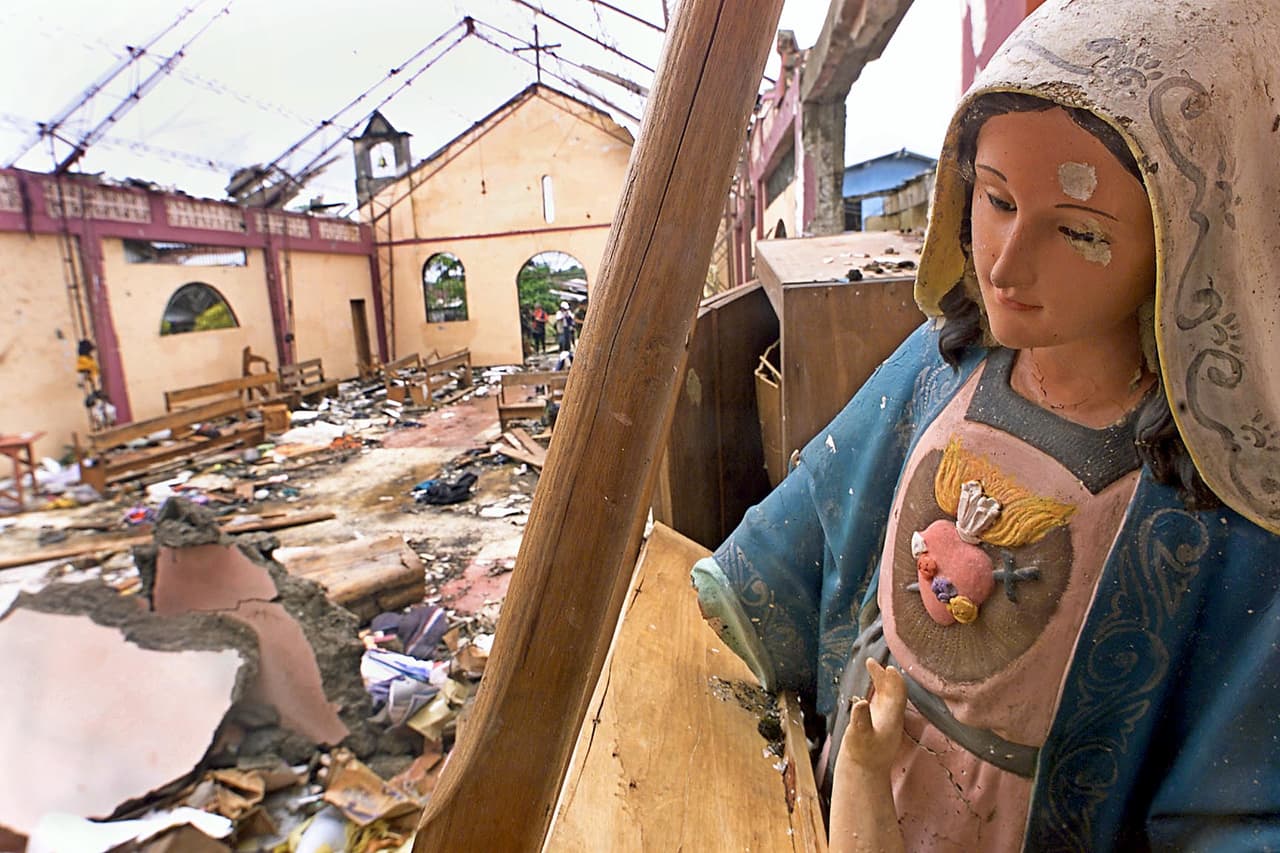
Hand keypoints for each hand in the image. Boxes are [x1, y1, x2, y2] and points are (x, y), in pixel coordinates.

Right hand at [839, 658, 906, 773]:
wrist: (864, 773)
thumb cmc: (862, 756)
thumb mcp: (859, 736)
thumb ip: (860, 719)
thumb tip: (861, 702)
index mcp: (892, 718)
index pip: (898, 693)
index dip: (894, 680)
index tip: (888, 667)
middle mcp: (891, 718)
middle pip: (893, 692)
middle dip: (885, 677)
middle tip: (873, 663)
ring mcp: (885, 722)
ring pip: (886, 697)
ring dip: (881, 683)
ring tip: (871, 669)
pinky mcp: (877, 726)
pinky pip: (880, 704)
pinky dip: (875, 692)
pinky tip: (868, 690)